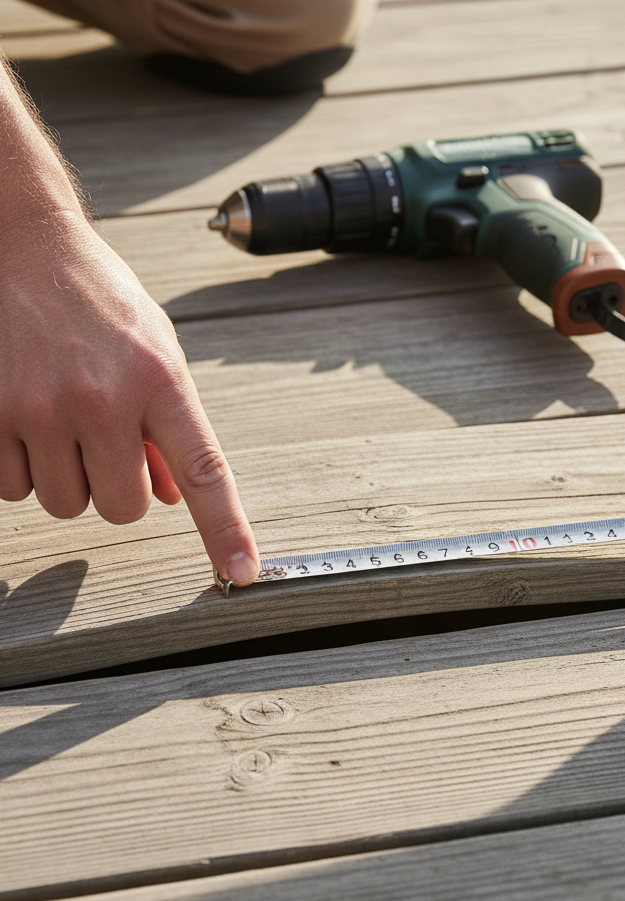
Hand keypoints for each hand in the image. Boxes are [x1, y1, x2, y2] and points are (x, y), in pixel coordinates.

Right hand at [0, 210, 259, 585]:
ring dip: (66, 477)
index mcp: (159, 380)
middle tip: (106, 442)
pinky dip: (19, 468)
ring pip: (65, 504)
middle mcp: (102, 399)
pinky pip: (10, 488)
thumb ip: (168, 428)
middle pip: (122, 509)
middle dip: (118, 489)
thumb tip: (176, 498)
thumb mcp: (155, 353)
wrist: (25, 245)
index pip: (203, 472)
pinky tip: (24, 420)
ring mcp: (40, 408)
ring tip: (62, 420)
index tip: (241, 570)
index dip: (225, 528)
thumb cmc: (100, 302)